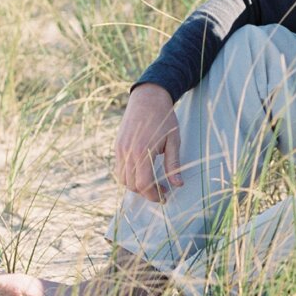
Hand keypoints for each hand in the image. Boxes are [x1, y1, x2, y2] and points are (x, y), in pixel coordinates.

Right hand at [115, 83, 181, 201]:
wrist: (148, 99)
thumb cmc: (165, 119)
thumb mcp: (174, 141)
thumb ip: (174, 164)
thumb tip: (178, 184)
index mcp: (143, 152)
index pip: (143, 184)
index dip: (153, 194)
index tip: (164, 196)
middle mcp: (128, 153)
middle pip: (131, 185)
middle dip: (146, 192)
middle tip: (162, 191)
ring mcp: (120, 150)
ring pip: (122, 179)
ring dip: (136, 186)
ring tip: (152, 184)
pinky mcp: (117, 147)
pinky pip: (119, 169)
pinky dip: (128, 176)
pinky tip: (142, 173)